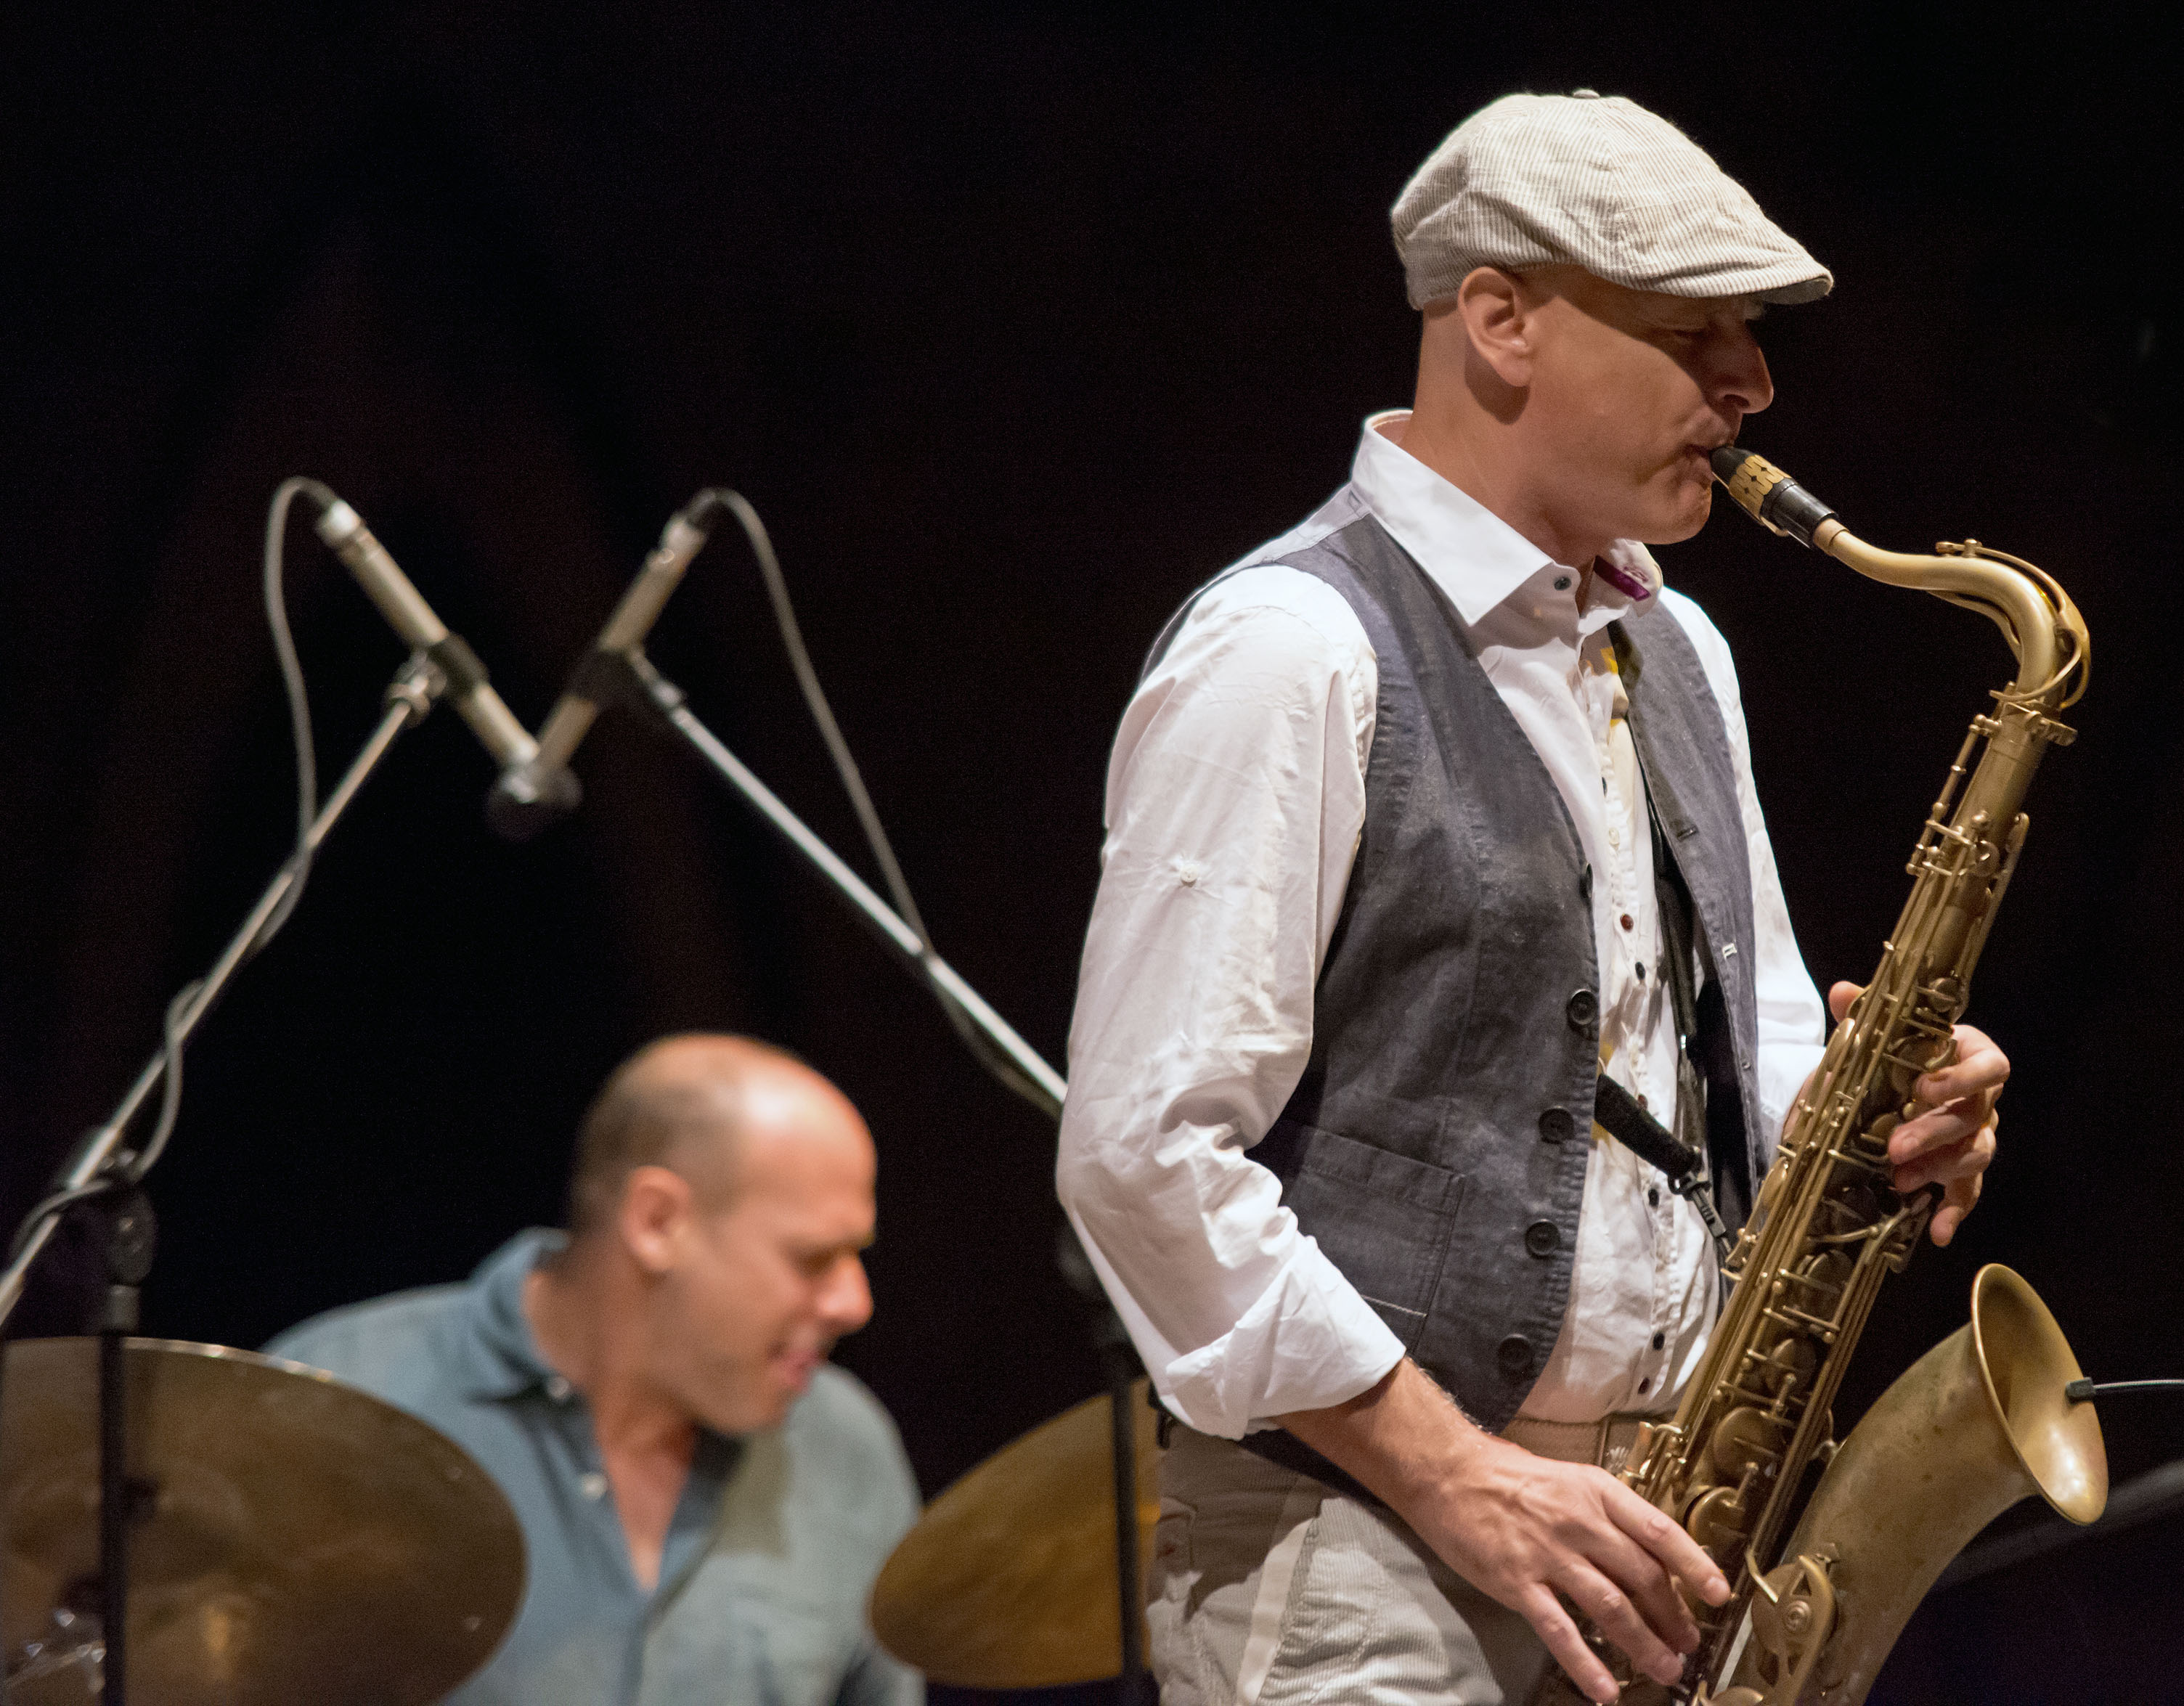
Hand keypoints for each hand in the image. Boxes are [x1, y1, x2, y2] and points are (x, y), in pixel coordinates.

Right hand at [1281, 1361, 1728, 1703]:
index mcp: (1597, 1491)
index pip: (1660, 1532)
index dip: (1695, 1566)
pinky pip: (1560, 1630)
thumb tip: (1647, 1550)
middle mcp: (1579, 1521)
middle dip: (1673, 1617)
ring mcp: (1548, 1553)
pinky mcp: (1517, 1582)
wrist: (1447, 1471)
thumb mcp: (1568, 1478)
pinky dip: (1586, 1663)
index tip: (1717, 1595)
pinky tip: (1605, 1690)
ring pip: (1612, 1608)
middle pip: (1643, 1577)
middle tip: (1687, 1645)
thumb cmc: (1506, 1473)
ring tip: (1663, 1669)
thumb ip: (1606, 1511)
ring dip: (1643, 1644)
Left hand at [1827, 982, 2006, 1245]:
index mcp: (1971, 1057)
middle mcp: (1982, 1099)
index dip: (1962, 1079)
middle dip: (1934, 1134)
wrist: (1890, 1083)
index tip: (1921, 1088)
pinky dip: (1954, 1212)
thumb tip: (1842, 991)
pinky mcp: (1963, 1168)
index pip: (1992, 1066)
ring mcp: (1977, 1135)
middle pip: (1974, 1118)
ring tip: (1899, 1181)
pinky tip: (1938, 1232)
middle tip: (1896, 1148)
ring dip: (1938, 1169)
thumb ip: (1862, 1014)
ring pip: (1975, 1155)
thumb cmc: (1894, 1055)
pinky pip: (1968, 1193)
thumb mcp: (1876, 1034)